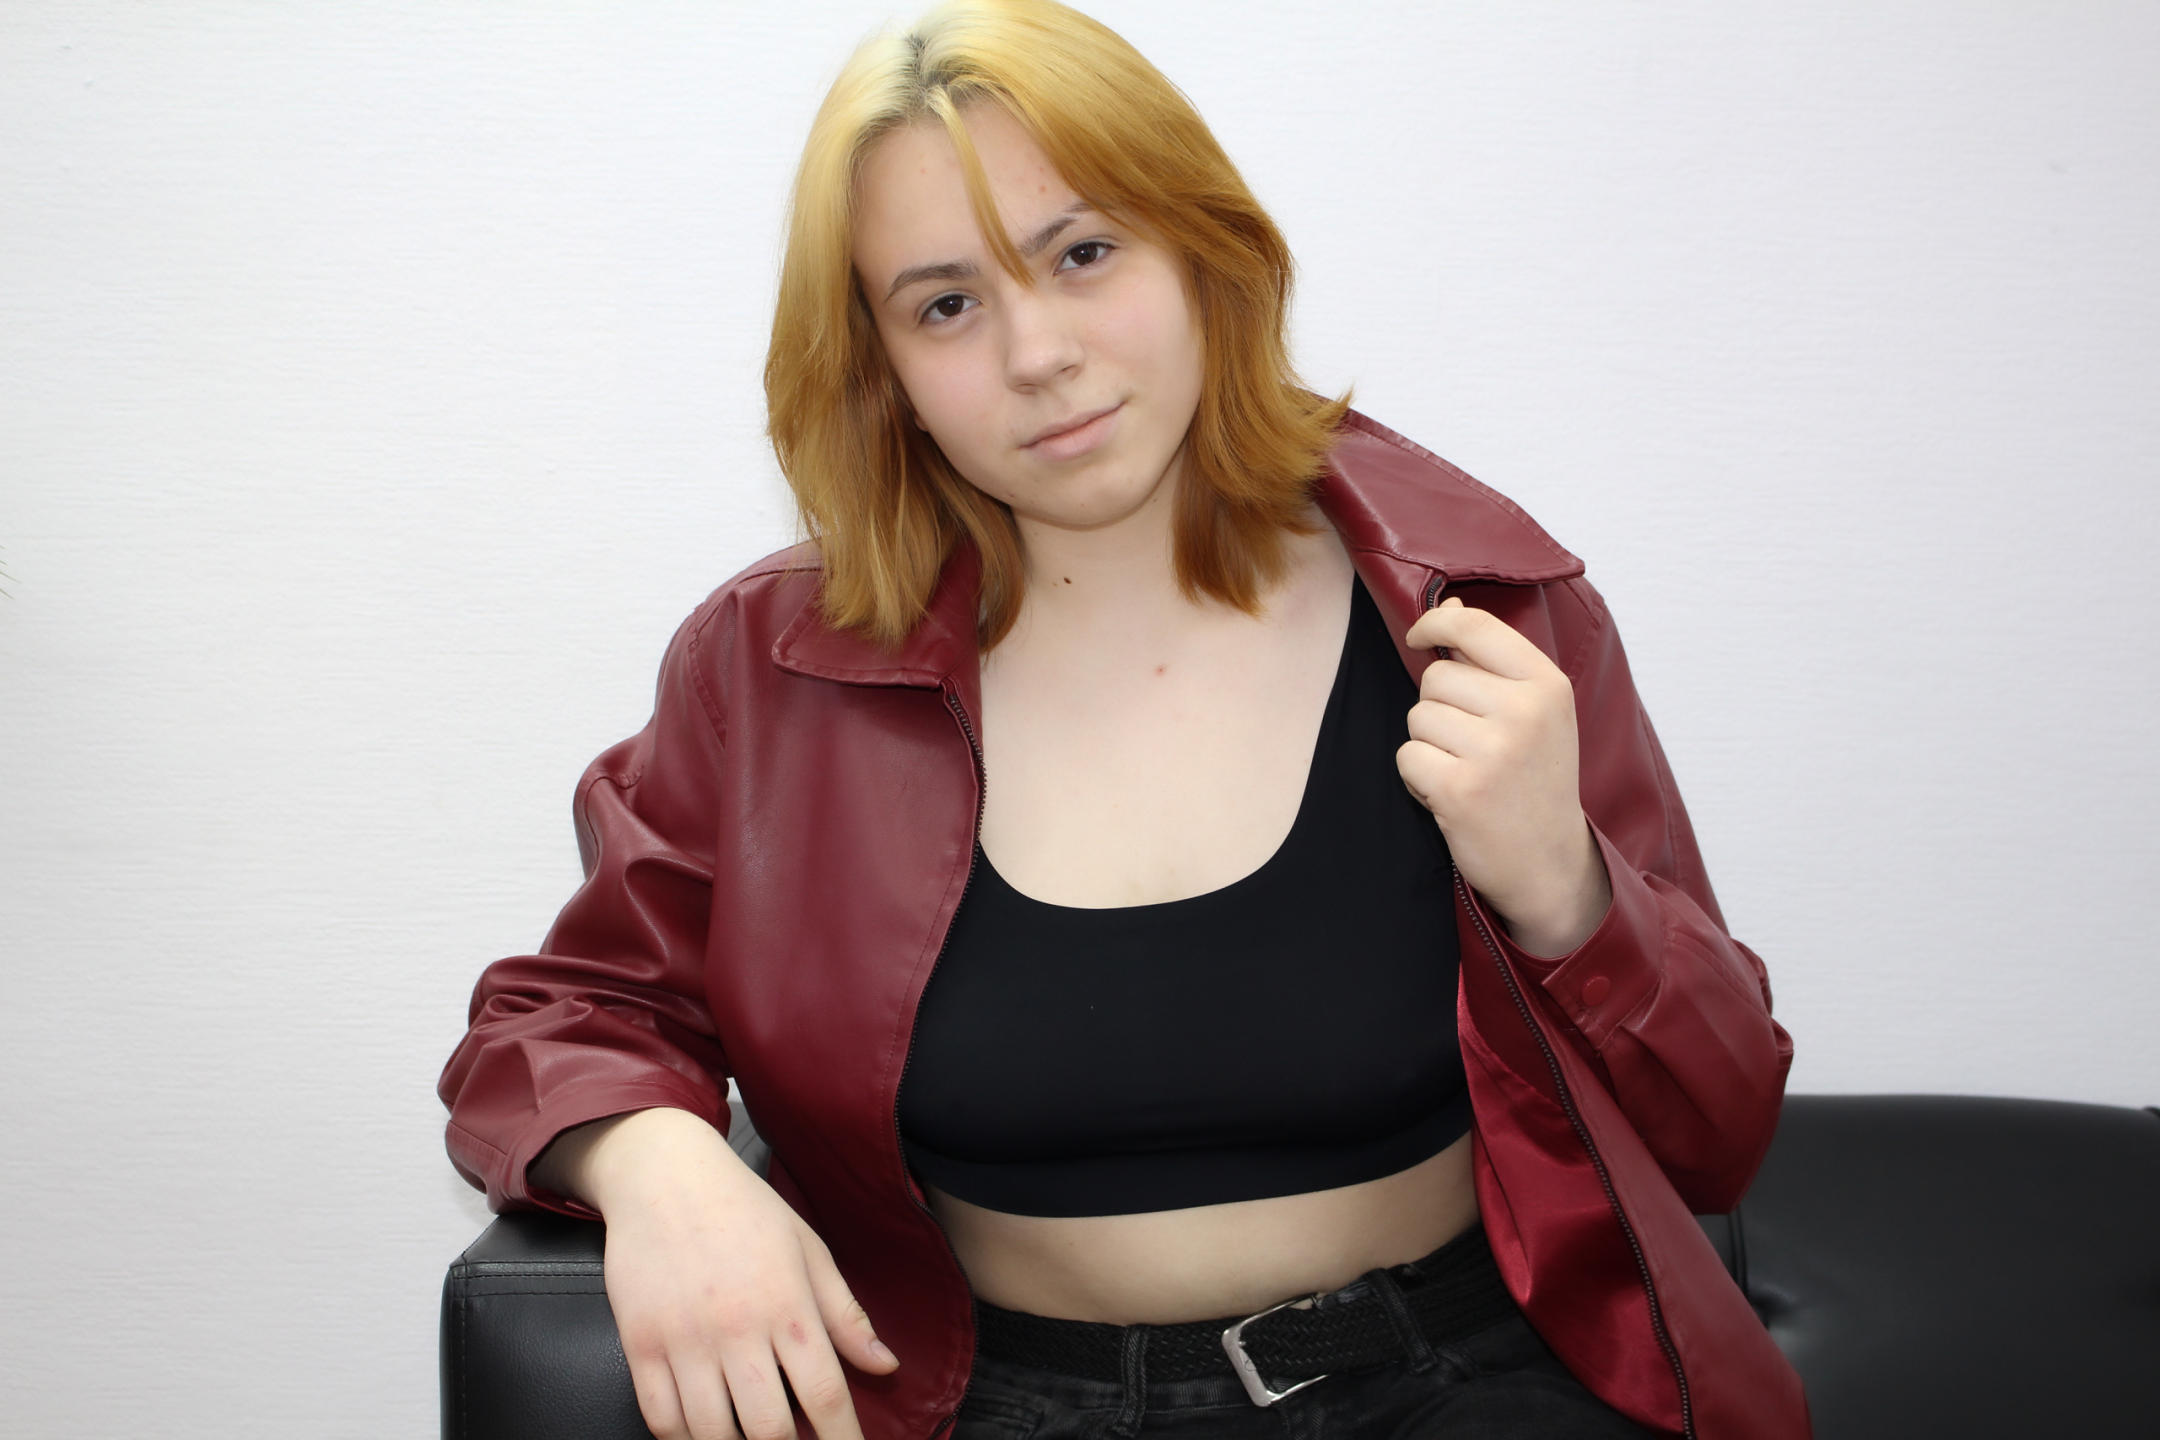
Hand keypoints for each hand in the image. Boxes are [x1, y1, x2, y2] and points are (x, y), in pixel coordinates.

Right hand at [563, 1108, 898, 1439]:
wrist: (664, 1175)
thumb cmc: (744, 1209)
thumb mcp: (808, 1249)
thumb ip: (846, 1314)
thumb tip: (886, 1366)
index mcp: (788, 1304)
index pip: (825, 1394)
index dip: (843, 1439)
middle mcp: (737, 1328)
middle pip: (770, 1429)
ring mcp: (684, 1340)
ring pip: (712, 1432)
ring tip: (752, 1438)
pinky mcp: (640, 1344)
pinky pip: (661, 1417)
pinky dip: (683, 1437)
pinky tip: (704, 1432)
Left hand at [1397, 596, 1611, 956]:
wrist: (1549, 863)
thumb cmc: (1535, 780)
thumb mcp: (1535, 712)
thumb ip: (1490, 659)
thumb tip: (1446, 607)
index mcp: (1547, 686)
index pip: (1475, 627)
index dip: (1435, 624)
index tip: (1420, 638)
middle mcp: (1525, 713)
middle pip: (1436, 677)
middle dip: (1438, 708)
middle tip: (1472, 745)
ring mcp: (1493, 752)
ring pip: (1418, 717)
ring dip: (1429, 745)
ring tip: (1466, 770)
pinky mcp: (1459, 789)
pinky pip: (1407, 757)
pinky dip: (1418, 777)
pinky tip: (1452, 794)